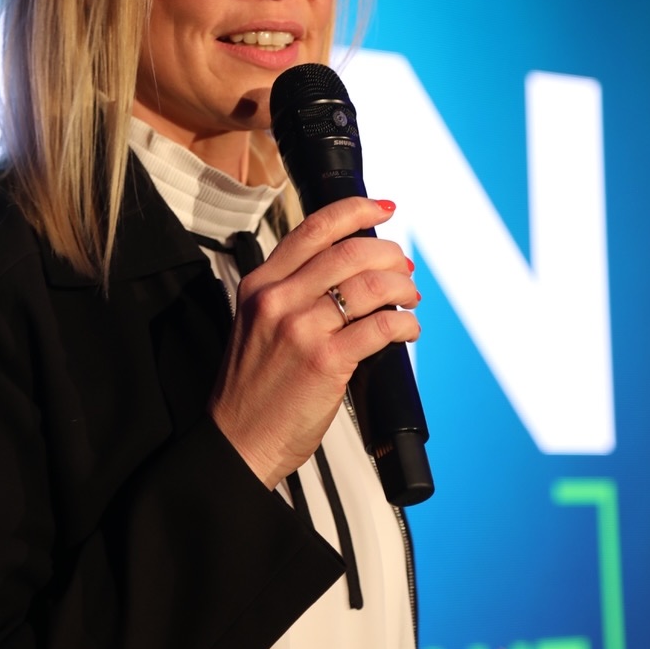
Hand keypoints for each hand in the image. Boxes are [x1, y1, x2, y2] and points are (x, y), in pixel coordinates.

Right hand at [208, 195, 419, 487]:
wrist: (238, 440)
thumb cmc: (254, 387)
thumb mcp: (257, 323)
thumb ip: (292, 292)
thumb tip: (353, 269)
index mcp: (260, 284)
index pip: (314, 228)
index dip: (356, 209)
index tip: (384, 207)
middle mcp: (278, 299)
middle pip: (350, 252)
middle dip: (390, 255)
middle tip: (405, 268)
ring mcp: (301, 329)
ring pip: (371, 286)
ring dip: (403, 288)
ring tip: (410, 299)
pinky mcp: (326, 362)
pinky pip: (381, 328)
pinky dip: (405, 325)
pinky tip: (408, 330)